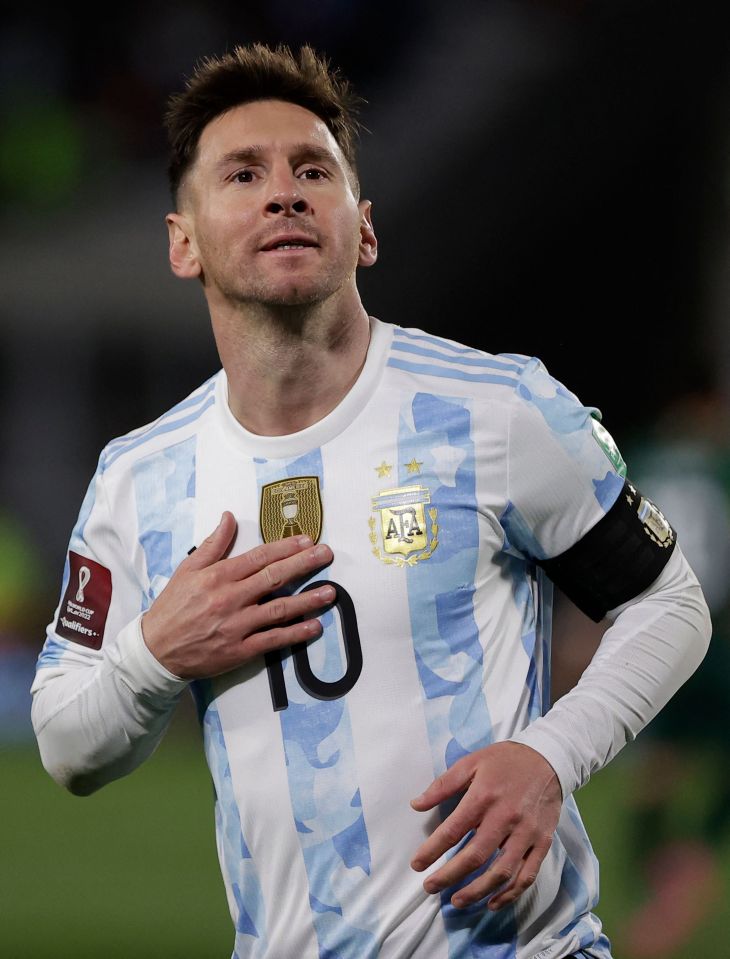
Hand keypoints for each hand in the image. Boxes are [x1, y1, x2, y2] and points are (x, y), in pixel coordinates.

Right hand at [141, 511, 334, 678]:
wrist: (156, 650)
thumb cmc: (173, 606)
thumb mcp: (188, 569)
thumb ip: (213, 544)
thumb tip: (229, 516)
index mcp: (219, 576)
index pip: (259, 557)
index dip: (285, 547)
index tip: (307, 540)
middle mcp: (231, 598)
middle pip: (275, 577)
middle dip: (304, 564)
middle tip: (326, 555)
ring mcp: (237, 625)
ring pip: (279, 609)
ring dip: (308, 600)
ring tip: (331, 593)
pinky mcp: (240, 650)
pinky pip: (273, 640)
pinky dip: (295, 633)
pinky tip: (314, 626)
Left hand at [410, 741, 561, 909]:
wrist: (548, 758)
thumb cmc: (505, 761)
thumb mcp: (471, 762)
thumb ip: (443, 785)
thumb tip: (416, 804)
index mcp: (484, 796)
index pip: (453, 830)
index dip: (432, 850)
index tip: (417, 864)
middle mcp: (505, 818)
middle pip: (475, 856)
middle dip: (449, 876)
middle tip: (430, 887)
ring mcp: (526, 833)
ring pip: (501, 872)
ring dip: (477, 891)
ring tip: (456, 900)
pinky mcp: (542, 842)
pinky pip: (527, 874)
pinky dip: (510, 893)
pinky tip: (493, 902)